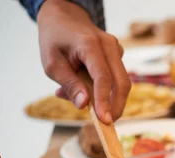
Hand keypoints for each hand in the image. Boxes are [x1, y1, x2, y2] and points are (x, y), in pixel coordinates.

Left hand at [37, 0, 130, 122]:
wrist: (64, 16)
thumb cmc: (55, 39)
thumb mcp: (52, 63)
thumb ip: (69, 84)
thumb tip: (84, 105)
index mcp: (90, 45)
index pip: (103, 77)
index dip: (105, 101)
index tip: (105, 120)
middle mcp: (109, 46)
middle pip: (122, 82)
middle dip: (117, 106)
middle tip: (107, 123)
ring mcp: (117, 50)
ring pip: (123, 82)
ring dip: (110, 99)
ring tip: (86, 102)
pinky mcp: (118, 56)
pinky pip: (118, 78)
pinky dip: (107, 91)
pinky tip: (87, 89)